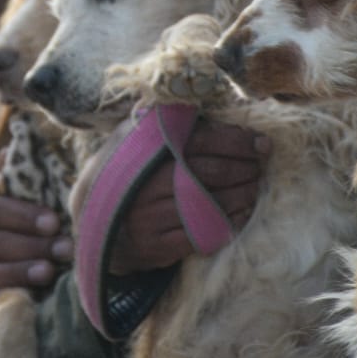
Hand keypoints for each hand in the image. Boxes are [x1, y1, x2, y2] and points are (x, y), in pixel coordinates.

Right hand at [0, 171, 73, 313]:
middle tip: (65, 249)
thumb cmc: (26, 242)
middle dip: (32, 240)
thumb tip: (11, 150)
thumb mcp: (27, 213)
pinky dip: (8, 284)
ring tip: (50, 270)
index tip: (54, 222)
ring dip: (22, 265)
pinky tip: (32, 289)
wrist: (11, 289)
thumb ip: (23, 184)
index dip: (25, 213)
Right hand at [107, 117, 268, 273]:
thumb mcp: (136, 137)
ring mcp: (152, 217)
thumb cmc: (127, 170)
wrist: (94, 217)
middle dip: (244, 168)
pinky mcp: (157, 246)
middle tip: (261, 166)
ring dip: (242, 195)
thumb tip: (210, 110)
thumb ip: (167, 123)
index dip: (238, 141)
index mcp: (149, 151)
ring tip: (256, 187)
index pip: (204, 140)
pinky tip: (242, 213)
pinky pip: (201, 235)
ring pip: (210, 204)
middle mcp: (149, 183)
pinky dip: (228, 223)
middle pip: (212, 172)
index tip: (262, 143)